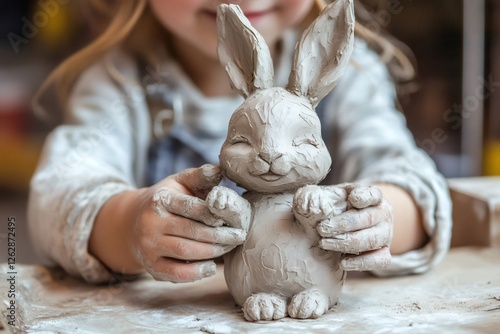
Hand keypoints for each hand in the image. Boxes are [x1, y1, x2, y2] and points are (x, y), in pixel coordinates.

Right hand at [133, 164, 246, 281]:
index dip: (215, 214)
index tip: (234, 219)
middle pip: (192, 231)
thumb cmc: (168, 199)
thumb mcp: (180, 182)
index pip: (192, 207)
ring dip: (213, 252)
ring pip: (186, 252)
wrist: (132, 221)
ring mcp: (148, 245)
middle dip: (220, 236)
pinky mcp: (150, 265)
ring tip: (229, 247)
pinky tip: (212, 267)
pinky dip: (196, 273)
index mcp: (160, 200)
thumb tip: (220, 170)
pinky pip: (175, 274)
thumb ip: (200, 175)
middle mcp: (150, 223)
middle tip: (239, 236)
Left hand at [317, 184, 392, 270]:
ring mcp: (386, 234)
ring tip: (325, 243)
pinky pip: (380, 260)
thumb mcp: (331, 196)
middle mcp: (383, 214)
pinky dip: (361, 263)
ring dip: (346, 243)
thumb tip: (312, 204)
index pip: (373, 194)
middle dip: (343, 225)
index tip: (353, 199)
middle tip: (321, 229)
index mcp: (373, 196)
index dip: (364, 196)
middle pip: (368, 219)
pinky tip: (342, 262)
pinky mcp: (384, 252)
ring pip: (372, 240)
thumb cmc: (339, 207)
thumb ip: (321, 196)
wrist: (350, 225)